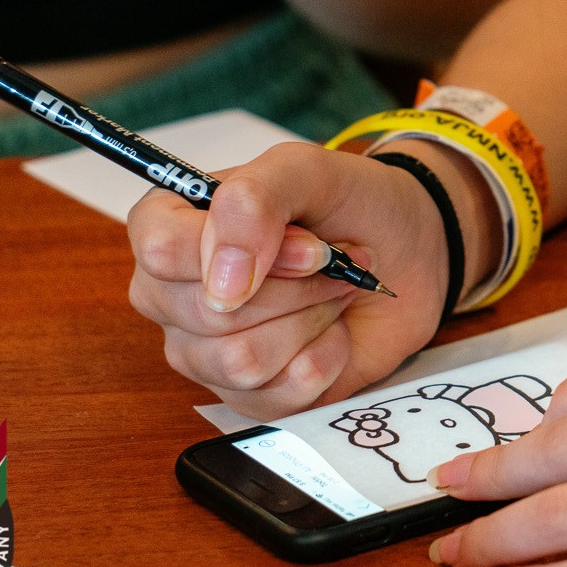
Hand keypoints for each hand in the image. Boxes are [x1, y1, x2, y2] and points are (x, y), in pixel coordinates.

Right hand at [125, 143, 453, 418]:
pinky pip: (276, 397)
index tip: (306, 245)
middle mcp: (171, 293)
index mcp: (168, 225)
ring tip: (332, 291)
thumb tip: (223, 280)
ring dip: (311, 320)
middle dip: (296, 286)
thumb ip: (254, 199)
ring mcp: (202, 351)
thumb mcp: (308, 169)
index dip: (239, 251)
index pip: (162, 250)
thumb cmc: (349, 205)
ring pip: (239, 362)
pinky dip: (325, 359)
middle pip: (210, 313)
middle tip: (332, 261)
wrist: (404, 254)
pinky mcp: (244, 394)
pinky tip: (332, 332)